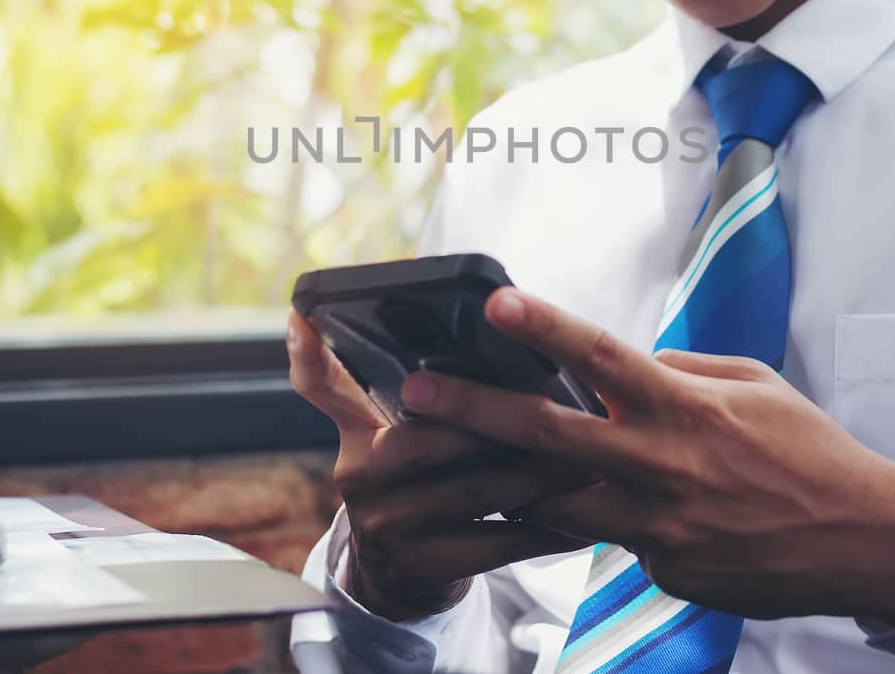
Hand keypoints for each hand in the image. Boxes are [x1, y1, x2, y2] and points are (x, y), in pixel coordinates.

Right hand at [286, 310, 591, 620]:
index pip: (319, 384)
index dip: (307, 353)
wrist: (400, 575)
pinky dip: (544, 529)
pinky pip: (495, 543)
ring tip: (591, 458)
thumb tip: (473, 330)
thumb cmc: (422, 480)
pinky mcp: (420, 567)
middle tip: (568, 409)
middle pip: (433, 437)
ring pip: (476, 489)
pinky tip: (582, 517)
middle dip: (506, 425)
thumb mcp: (397, 431)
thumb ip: (416, 389)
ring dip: (541, 476)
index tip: (303, 317)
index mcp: (355, 428)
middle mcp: (358, 474)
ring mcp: (385, 524)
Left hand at [396, 290, 894, 624]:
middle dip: (474, 412)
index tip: (495, 305)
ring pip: (558, 499)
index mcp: (686, 406)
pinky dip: (597, 518)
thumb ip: (678, 371)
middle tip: (416, 396)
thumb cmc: (807, 450)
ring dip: (506, 479)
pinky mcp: (663, 570)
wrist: (861, 541)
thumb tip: (624, 363)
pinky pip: (610, 539)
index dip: (547, 328)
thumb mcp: (751, 385)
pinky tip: (597, 508)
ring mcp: (658, 525)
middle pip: (549, 435)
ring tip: (453, 461)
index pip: (604, 356)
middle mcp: (663, 464)